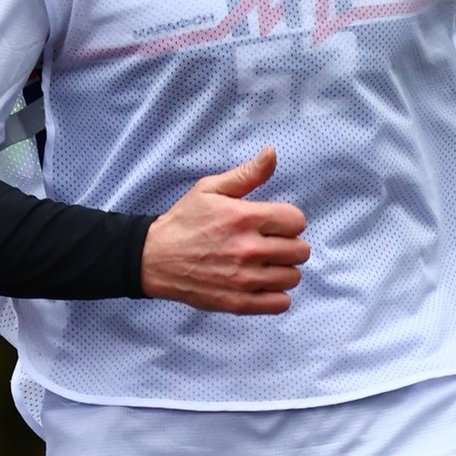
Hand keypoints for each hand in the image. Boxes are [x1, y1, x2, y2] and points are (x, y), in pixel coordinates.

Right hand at [142, 147, 309, 313]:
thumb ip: (247, 174)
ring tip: (266, 264)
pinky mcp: (239, 303)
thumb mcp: (210, 189)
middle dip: (290, 245)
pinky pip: (280, 303)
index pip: (297, 221)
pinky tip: (263, 284)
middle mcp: (249, 249)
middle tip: (271, 244)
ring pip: (293, 277)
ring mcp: (245, 279)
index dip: (288, 220)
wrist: (155, 258)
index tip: (274, 224)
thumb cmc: (184, 221)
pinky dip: (277, 295)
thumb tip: (272, 153)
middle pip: (300, 250)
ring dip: (284, 270)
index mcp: (245, 218)